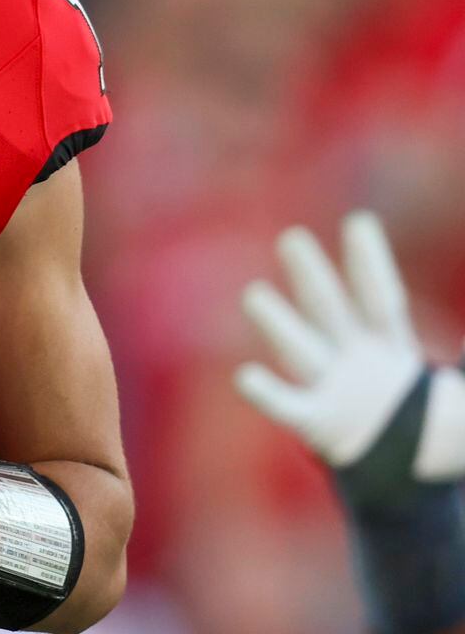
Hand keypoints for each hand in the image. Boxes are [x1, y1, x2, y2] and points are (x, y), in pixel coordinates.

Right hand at [235, 211, 464, 485]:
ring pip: (299, 349)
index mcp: (389, 345)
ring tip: (254, 294)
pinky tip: (247, 377)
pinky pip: (287, 405)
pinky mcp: (314, 421)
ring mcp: (328, 386)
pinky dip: (267, 394)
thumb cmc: (428, 424)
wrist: (395, 467)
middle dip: (311, 275)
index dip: (371, 263)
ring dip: (278, 324)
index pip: (380, 299)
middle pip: (329, 310)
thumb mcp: (462, 406)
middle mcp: (351, 356)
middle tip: (291, 238)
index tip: (358, 221)